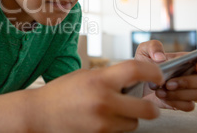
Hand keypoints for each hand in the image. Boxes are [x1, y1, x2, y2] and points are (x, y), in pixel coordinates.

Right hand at [30, 60, 163, 132]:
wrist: (39, 114)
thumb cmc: (61, 92)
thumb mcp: (84, 76)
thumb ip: (108, 77)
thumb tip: (134, 81)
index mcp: (99, 79)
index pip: (137, 70)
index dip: (153, 72)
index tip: (157, 76)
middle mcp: (104, 101)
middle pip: (147, 109)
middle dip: (150, 107)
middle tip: (146, 104)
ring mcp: (103, 122)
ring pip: (133, 124)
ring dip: (129, 118)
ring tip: (111, 111)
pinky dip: (116, 127)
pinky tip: (101, 119)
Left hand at [135, 40, 196, 110]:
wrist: (135, 82)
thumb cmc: (143, 65)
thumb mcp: (144, 50)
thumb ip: (153, 46)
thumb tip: (161, 57)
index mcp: (187, 60)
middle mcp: (191, 74)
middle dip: (188, 82)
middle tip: (168, 83)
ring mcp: (189, 89)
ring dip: (179, 94)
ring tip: (160, 91)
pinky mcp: (183, 102)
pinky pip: (189, 106)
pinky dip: (176, 103)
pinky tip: (163, 98)